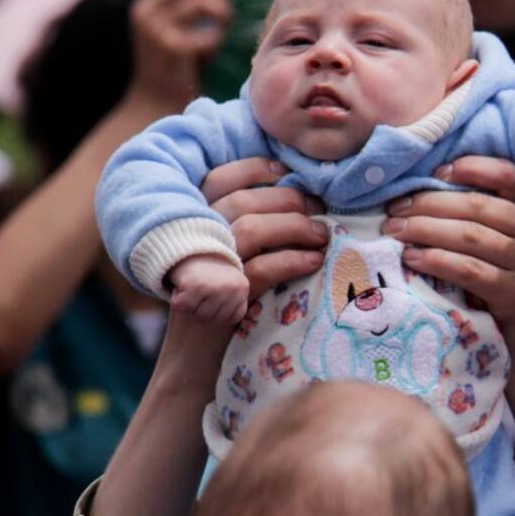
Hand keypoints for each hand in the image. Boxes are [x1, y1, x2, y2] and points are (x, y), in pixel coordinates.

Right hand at [127, 0, 239, 109]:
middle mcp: (146, 14)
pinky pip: (209, 34)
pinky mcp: (173, 49)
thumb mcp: (174, 35)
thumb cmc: (171, 74)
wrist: (153, 108)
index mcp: (144, 8)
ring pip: (201, 3)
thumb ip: (187, 14)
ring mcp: (157, 30)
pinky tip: (208, 59)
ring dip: (220, 14)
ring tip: (221, 34)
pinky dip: (216, 43)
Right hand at [168, 255, 248, 324]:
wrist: (188, 246)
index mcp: (242, 288)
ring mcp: (214, 287)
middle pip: (213, 319)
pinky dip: (177, 299)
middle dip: (202, 309)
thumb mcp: (229, 283)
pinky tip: (183, 286)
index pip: (233, 318)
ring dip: (190, 305)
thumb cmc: (208, 270)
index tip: (213, 297)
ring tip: (193, 287)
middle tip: (200, 291)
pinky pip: (182, 307)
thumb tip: (249, 318)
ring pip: (199, 316)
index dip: (219, 313)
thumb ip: (235, 301)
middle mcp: (231, 288)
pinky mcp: (194, 286)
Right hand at [201, 157, 328, 296]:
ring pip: (252, 229)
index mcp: (194, 219)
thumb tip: (293, 195)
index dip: (255, 170)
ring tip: (321, 236)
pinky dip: (292, 261)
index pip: (220, 179)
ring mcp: (210, 266)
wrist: (196, 345)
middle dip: (288, 199)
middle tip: (317, 210)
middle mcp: (197, 237)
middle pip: (243, 201)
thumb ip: (242, 221)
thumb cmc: (218, 294)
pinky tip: (313, 261)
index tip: (286, 174)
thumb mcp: (223, 251)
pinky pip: (262, 269)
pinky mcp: (225, 296)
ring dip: (294, 227)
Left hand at [382, 156, 514, 360]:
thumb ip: (481, 227)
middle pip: (479, 206)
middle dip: (430, 203)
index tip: (435, 172)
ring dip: (425, 229)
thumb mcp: (503, 258)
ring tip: (394, 231)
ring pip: (471, 236)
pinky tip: (412, 258)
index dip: (473, 168)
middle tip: (393, 209)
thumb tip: (421, 199)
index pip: (508, 177)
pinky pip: (469, 270)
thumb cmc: (506, 302)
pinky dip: (436, 260)